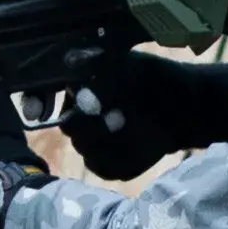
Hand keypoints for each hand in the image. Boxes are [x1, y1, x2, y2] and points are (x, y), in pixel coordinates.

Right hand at [57, 48, 227, 180]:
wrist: (184, 108)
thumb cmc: (155, 79)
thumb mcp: (131, 64)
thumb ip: (100, 63)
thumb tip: (71, 60)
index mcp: (76, 88)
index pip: (45, 94)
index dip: (43, 102)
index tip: (48, 110)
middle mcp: (78, 117)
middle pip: (69, 126)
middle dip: (90, 123)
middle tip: (116, 114)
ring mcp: (92, 143)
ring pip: (87, 150)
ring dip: (111, 140)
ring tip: (133, 125)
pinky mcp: (109, 164)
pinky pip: (106, 168)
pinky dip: (125, 157)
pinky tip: (141, 144)